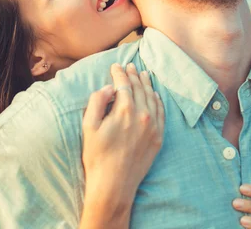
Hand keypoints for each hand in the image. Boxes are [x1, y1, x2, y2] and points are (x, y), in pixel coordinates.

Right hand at [81, 63, 163, 219]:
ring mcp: (153, 127)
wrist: (113, 185)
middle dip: (133, 75)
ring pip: (152, 98)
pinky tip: (155, 95)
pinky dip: (158, 101)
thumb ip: (97, 101)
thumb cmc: (97, 156)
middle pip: (139, 88)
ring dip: (147, 84)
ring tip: (144, 74)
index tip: (115, 66)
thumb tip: (110, 88)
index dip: (119, 72)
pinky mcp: (158, 138)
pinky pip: (161, 113)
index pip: (123, 84)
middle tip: (130, 65)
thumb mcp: (89, 126)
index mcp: (124, 110)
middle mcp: (143, 115)